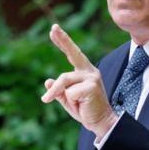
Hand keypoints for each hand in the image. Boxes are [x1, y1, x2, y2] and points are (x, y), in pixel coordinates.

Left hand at [41, 24, 117, 139]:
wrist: (101, 122)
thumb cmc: (85, 110)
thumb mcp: (68, 99)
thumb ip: (59, 90)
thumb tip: (47, 81)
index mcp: (84, 72)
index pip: (72, 54)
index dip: (63, 42)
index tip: (54, 29)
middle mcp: (89, 71)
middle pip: (73, 53)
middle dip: (63, 40)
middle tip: (53, 27)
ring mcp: (91, 77)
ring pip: (63, 80)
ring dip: (57, 93)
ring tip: (64, 104)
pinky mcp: (92, 86)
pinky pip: (69, 92)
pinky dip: (70, 101)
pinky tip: (81, 105)